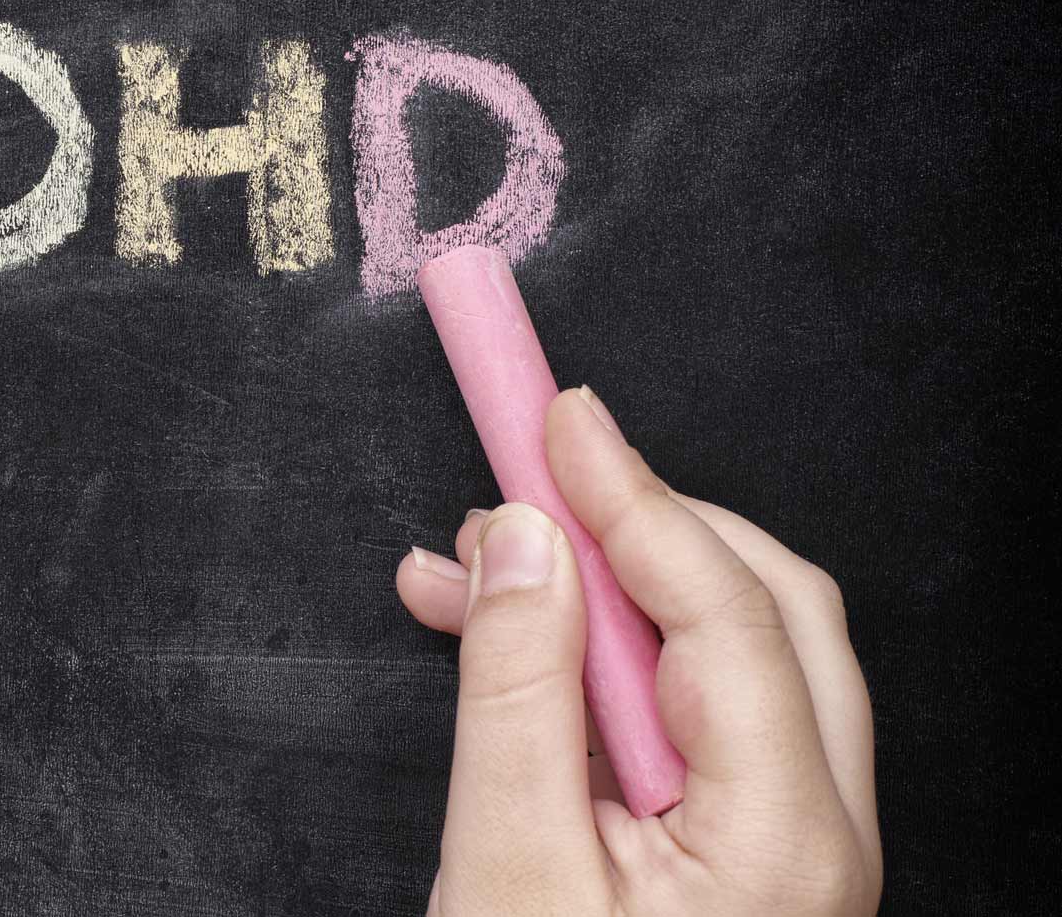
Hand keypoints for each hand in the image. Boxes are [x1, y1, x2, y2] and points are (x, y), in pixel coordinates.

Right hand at [394, 386, 880, 914]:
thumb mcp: (510, 870)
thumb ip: (515, 692)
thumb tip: (523, 539)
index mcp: (788, 837)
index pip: (721, 606)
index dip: (629, 492)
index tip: (553, 413)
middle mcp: (820, 827)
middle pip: (758, 604)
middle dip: (631, 526)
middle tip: (514, 482)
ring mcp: (792, 836)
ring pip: (724, 647)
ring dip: (598, 589)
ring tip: (461, 575)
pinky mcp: (746, 843)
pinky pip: (688, 704)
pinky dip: (598, 654)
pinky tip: (496, 640)